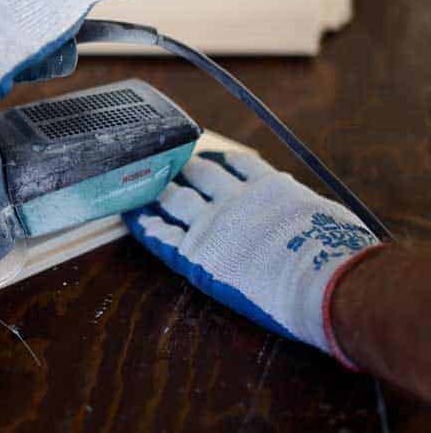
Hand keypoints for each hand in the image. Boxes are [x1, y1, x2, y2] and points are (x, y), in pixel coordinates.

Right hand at [123, 151, 381, 363]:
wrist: (328, 285)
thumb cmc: (284, 304)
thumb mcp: (233, 291)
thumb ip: (213, 265)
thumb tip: (204, 250)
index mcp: (197, 255)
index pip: (158, 232)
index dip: (143, 219)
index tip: (132, 209)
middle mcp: (210, 222)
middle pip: (175, 197)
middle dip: (161, 186)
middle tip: (154, 175)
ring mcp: (239, 199)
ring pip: (204, 173)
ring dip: (191, 167)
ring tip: (184, 161)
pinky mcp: (269, 184)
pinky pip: (242, 164)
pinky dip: (230, 159)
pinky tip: (224, 157)